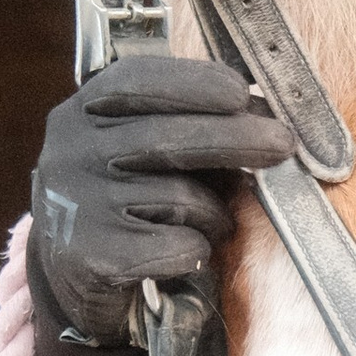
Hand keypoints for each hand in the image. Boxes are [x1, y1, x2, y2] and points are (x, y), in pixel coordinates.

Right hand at [29, 53, 288, 349]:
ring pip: (178, 197)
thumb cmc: (126, 201)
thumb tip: (264, 116)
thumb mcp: (140, 150)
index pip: (137, 82)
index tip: (241, 92)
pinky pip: (175, 246)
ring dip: (214, 213)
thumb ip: (186, 126)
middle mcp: (72, 150)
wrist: (74, 273)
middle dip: (235, 137)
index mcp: (84, 111)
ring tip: (216, 222)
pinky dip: (197, 250)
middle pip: (165, 137)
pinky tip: (191, 252)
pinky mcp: (89, 253)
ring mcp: (77, 201)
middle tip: (283, 144)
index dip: (193, 83)